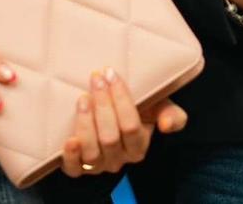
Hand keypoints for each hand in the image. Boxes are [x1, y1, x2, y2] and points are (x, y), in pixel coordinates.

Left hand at [60, 68, 187, 177]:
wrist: (112, 118)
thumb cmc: (138, 110)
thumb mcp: (159, 109)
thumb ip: (172, 115)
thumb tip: (166, 125)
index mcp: (139, 146)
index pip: (131, 126)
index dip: (121, 100)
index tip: (111, 74)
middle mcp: (119, 159)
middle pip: (110, 137)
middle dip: (102, 105)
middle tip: (95, 79)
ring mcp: (98, 166)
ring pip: (92, 151)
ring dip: (86, 124)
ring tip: (82, 99)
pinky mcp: (79, 168)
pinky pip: (74, 168)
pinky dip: (71, 156)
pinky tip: (69, 140)